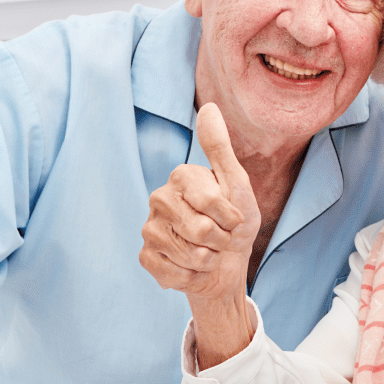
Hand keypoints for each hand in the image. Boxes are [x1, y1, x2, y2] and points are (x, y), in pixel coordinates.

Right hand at [139, 103, 260, 365]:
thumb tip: (208, 107)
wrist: (228, 264)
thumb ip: (220, 148)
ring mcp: (149, 229)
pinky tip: (193, 269)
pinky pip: (172, 272)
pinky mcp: (146, 257)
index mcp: (180, 177)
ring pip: (187, 254)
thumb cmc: (235, 223)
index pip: (211, 202)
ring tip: (209, 252)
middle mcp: (158, 199)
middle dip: (222, 241)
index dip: (232, 218)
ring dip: (209, 260)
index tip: (235, 219)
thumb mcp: (237, 184)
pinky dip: (192, 277)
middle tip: (221, 238)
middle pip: (199, 230)